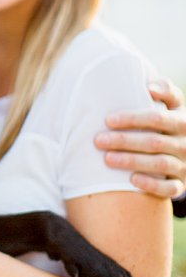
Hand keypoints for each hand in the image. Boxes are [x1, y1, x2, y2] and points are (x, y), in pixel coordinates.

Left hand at [95, 79, 185, 198]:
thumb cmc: (169, 121)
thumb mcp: (174, 103)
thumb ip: (165, 90)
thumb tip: (150, 87)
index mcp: (182, 121)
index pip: (157, 118)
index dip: (132, 119)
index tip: (108, 120)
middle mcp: (185, 143)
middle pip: (154, 141)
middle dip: (124, 141)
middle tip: (98, 141)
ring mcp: (184, 164)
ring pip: (160, 164)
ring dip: (132, 161)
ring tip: (107, 159)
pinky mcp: (182, 183)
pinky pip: (170, 188)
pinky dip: (152, 185)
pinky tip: (132, 181)